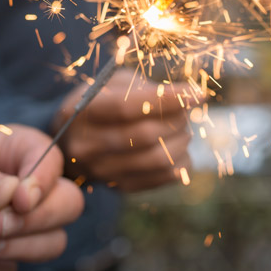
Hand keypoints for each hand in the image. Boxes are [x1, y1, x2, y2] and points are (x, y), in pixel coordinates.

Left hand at [0, 124, 83, 270]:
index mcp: (18, 151)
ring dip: (17, 249)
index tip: (17, 200)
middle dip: (37, 221)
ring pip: (50, 244)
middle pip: (67, 207)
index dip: (43, 185)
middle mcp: (24, 188)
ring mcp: (12, 226)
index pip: (54, 165)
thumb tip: (9, 198)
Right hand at [55, 71, 191, 191]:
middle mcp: (86, 146)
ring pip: (158, 159)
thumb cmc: (102, 102)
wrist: (73, 142)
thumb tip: (183, 97)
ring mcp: (102, 171)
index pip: (127, 107)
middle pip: (146, 135)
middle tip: (185, 111)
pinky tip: (177, 146)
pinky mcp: (120, 187)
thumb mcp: (114, 84)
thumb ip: (144, 87)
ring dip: (182, 140)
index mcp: (82, 112)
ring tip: (181, 128)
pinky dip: (181, 159)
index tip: (198, 94)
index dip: (167, 100)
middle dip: (177, 120)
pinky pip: (164, 177)